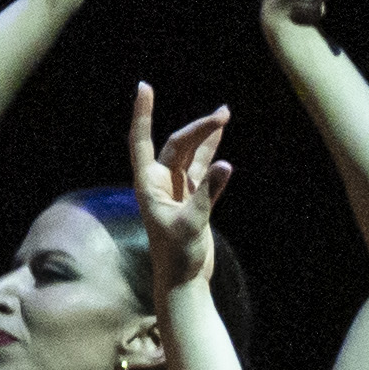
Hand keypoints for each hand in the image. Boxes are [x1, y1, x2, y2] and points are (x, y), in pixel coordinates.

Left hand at [125, 81, 236, 288]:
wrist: (183, 282)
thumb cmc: (178, 257)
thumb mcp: (192, 224)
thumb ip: (207, 193)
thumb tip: (225, 165)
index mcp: (148, 185)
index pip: (142, 141)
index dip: (143, 114)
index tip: (145, 87)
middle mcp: (160, 183)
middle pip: (178, 145)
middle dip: (198, 128)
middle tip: (224, 114)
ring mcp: (177, 191)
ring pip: (191, 155)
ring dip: (206, 137)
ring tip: (224, 115)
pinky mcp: (194, 201)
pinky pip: (203, 172)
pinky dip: (213, 158)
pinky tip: (223, 144)